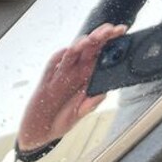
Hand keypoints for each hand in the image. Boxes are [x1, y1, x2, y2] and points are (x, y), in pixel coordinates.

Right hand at [17, 23, 126, 152]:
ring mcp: (60, 75)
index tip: (121, 32)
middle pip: (88, 50)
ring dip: (81, 45)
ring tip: (91, 39)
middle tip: (110, 30)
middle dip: (99, 38)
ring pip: (71, 55)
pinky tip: (69, 51)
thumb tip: (104, 91)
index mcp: (85, 77)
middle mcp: (74, 72)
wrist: (40, 131)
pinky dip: (60, 57)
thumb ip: (92, 101)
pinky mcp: (46, 80)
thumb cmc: (61, 119)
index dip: (110, 42)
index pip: (99, 55)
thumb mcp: (81, 112)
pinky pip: (53, 65)